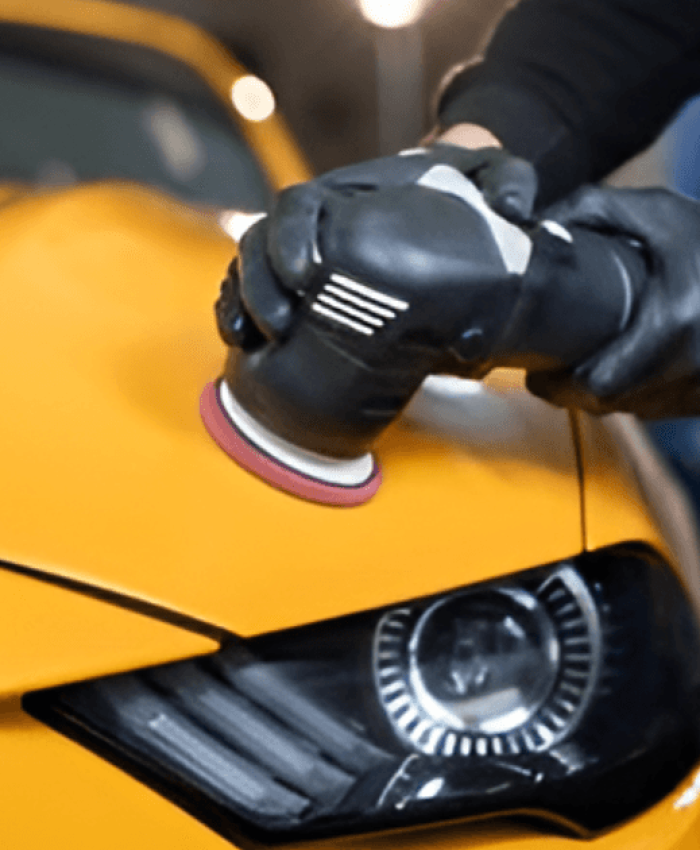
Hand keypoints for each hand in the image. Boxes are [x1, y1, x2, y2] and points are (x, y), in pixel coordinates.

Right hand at [215, 144, 537, 349]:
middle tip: (282, 325)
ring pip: (249, 270)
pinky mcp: (300, 288)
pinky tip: (242, 344)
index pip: (299, 204)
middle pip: (262, 242)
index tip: (306, 273)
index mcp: (346, 194)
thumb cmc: (457, 196)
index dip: (291, 236)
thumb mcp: (489, 178)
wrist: (444, 214)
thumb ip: (509, 181)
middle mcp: (314, 224)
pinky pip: (252, 296)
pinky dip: (239, 316)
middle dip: (261, 283)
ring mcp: (301, 255)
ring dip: (243, 304)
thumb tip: (512, 210)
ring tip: (254, 343)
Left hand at [527, 186, 699, 417]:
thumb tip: (537, 224)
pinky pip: (660, 407)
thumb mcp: (662, 213)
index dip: (559, 387)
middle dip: (573, 392)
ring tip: (579, 369)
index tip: (536, 375)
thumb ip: (597, 209)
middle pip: (609, 404)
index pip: (598, 385)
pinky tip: (623, 369)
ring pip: (633, 409)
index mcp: (674, 324)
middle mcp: (692, 366)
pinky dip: (636, 394)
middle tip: (550, 374)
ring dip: (603, 395)